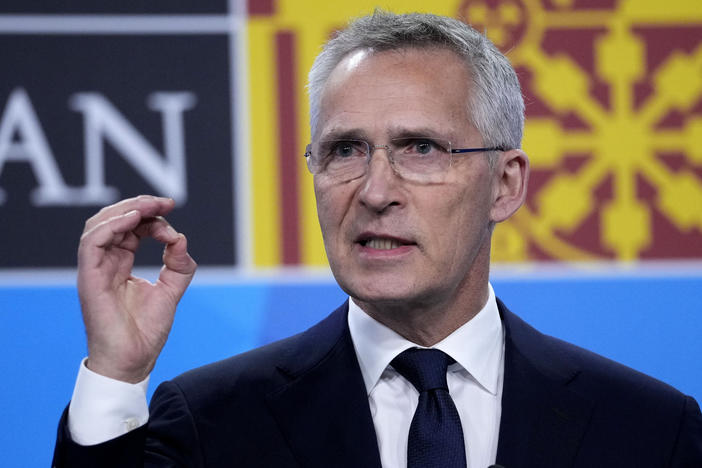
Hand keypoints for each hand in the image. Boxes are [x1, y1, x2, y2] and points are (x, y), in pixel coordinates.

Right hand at [77, 195, 196, 382]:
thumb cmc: (146, 332)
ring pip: (99, 225)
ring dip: (126, 210)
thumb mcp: (171, 291)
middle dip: (140, 204)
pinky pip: (92, 243)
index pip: (131, 228)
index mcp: (120, 264)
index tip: (174, 214)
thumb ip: (178, 266)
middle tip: (165, 201)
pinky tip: (134, 220)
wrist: (133, 362)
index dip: (152, 216)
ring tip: (151, 206)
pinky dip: (112, 226)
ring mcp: (95, 270)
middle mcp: (105, 263)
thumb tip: (181, 238)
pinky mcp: (89, 279)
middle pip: (114, 220)